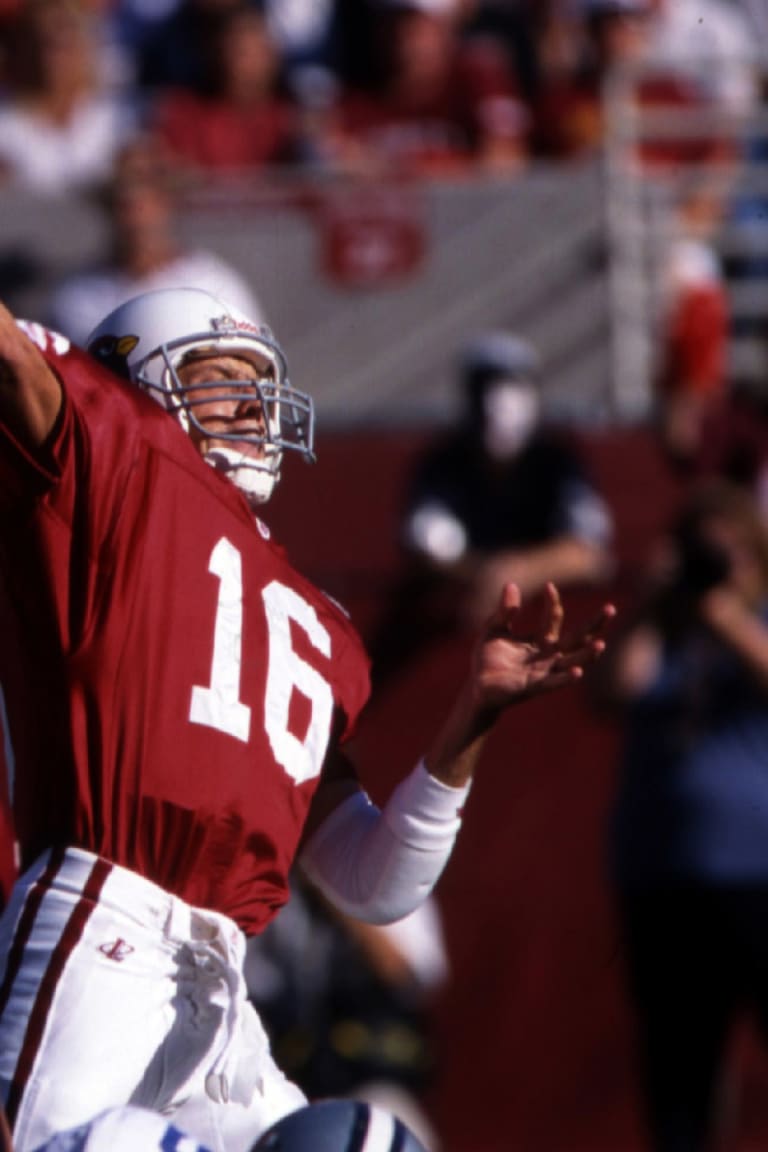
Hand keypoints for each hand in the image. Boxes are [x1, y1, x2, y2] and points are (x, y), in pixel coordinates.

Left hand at [469, 581, 615, 715]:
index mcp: (540, 641)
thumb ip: (504, 611)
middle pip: (577, 639)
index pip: (553, 619)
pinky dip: (566, 678)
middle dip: (594, 625)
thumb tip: (511, 584)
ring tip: (601, 643)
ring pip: (573, 661)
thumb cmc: (487, 658)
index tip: (548, 586)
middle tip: (611, 608)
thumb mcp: (493, 629)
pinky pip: (554, 683)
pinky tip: (578, 671)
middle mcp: (548, 656)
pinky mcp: (534, 687)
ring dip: (587, 654)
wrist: (476, 686)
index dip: (553, 602)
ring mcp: (544, 672)